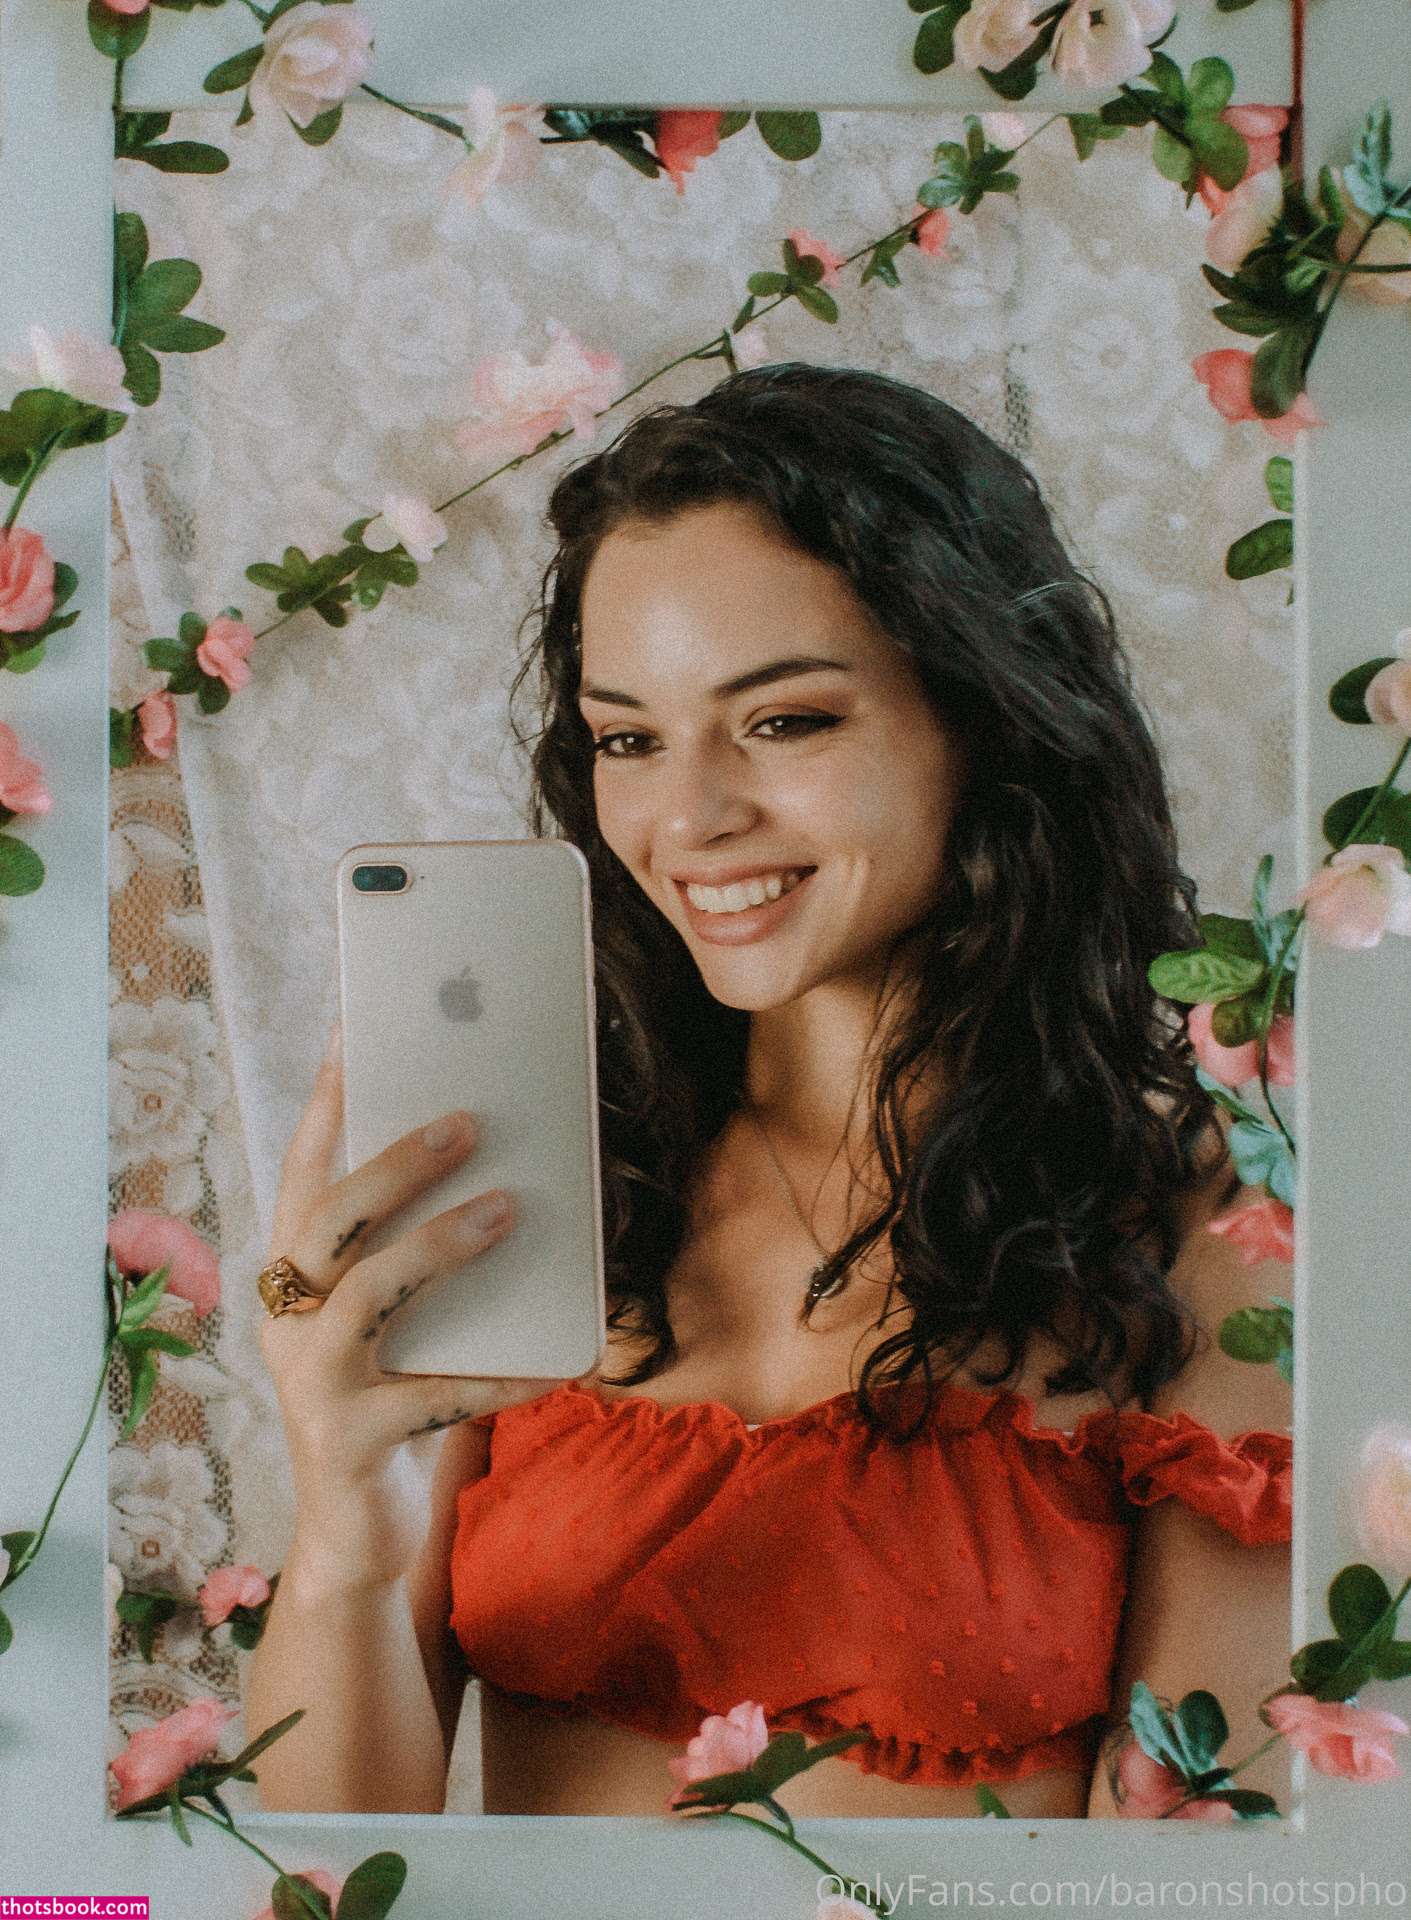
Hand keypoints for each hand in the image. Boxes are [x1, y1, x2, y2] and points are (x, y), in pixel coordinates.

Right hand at [258, 1022, 567, 1573]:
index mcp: (292, 1276)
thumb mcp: (396, 1322)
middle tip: (468, 1119)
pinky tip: (554, 1367)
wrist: (354, 1535)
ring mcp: (311, 1382)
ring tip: (508, 1209)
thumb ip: (418, 1257)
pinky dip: (496, 1378)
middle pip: (332, 1221)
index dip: (325, 1102)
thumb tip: (508, 1174)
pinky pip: (432, 1398)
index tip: (352, 1030)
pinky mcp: (350, 1442)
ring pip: (369, 1293)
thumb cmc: (390, 1398)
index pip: (303, 1172)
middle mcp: (288, 1319)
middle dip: (398, 1163)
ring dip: (441, 1244)